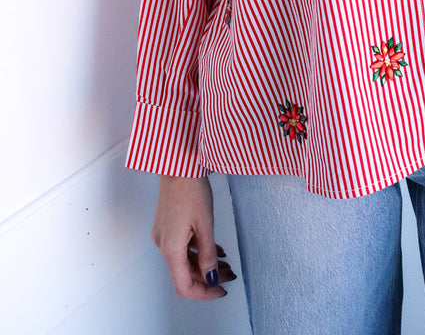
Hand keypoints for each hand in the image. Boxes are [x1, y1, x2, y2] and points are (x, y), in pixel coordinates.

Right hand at [152, 175, 236, 299]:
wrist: (178, 164)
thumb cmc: (191, 188)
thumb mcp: (205, 224)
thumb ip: (208, 253)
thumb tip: (212, 277)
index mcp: (171, 248)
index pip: (184, 286)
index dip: (204, 293)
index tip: (221, 291)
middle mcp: (163, 245)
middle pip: (185, 274)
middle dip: (208, 278)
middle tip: (230, 276)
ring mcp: (164, 235)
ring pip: (184, 261)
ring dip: (204, 264)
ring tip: (226, 263)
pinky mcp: (167, 226)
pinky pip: (183, 247)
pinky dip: (198, 251)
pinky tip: (215, 248)